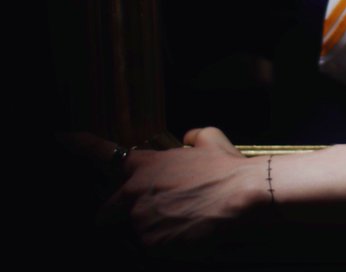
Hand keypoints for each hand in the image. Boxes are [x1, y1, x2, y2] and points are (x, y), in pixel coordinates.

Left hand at [86, 127, 268, 249]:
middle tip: (139, 222)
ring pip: (125, 237)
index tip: (57, 138)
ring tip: (170, 232)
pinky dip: (157, 250)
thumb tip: (186, 140)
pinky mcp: (150, 246)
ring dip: (140, 237)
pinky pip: (143, 253)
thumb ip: (189, 139)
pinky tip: (179, 241)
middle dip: (114, 220)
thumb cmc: (226, 167)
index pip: (97, 152)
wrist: (242, 195)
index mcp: (143, 164)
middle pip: (103, 214)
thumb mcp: (208, 138)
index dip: (74, 145)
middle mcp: (133, 191)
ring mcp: (139, 220)